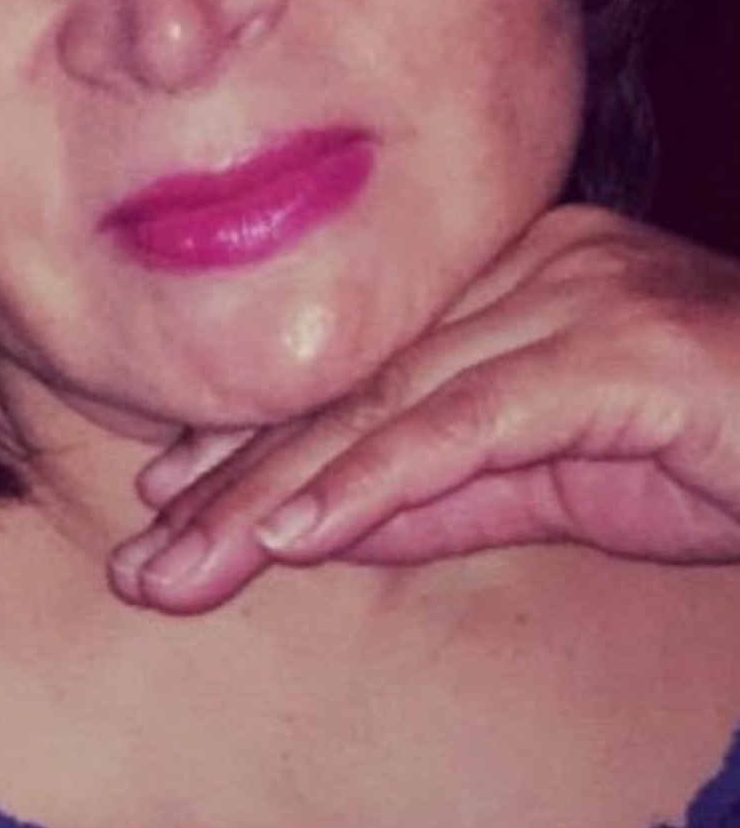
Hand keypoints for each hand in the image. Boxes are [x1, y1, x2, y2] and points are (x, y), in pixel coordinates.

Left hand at [109, 205, 739, 611]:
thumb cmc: (719, 450)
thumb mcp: (552, 484)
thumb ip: (439, 487)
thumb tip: (312, 515)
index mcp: (513, 278)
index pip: (362, 365)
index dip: (257, 436)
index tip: (167, 504)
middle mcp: (533, 266)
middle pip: (358, 378)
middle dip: (240, 473)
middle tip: (145, 559)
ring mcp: (576, 296)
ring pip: (394, 397)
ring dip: (280, 488)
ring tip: (188, 561)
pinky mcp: (618, 351)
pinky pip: (472, 420)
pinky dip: (379, 477)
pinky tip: (295, 531)